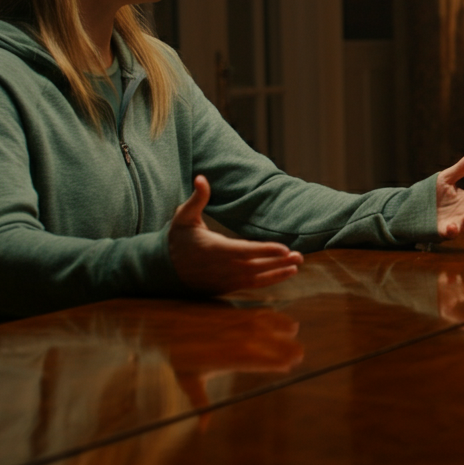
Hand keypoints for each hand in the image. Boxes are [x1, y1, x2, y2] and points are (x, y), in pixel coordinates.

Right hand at [168, 175, 302, 293]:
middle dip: (278, 262)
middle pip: (255, 266)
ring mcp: (224, 279)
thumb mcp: (183, 216)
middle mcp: (222, 267)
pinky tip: (284, 273)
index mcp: (214, 249)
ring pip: (256, 278)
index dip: (265, 251)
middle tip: (300, 256)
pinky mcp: (226, 286)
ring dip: (277, 272)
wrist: (163, 269)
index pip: (245, 251)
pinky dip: (268, 280)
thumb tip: (202, 178)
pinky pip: (251, 285)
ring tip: (296, 266)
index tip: (285, 249)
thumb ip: (197, 198)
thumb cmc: (177, 239)